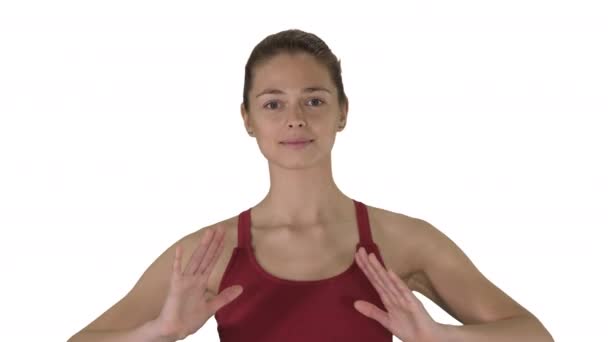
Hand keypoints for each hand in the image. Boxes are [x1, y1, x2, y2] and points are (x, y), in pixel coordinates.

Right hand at [156, 224, 243, 339]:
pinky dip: (178, 260)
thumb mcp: (212, 307)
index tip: (225, 237)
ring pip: (196, 260)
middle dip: (213, 243)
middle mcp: (193, 278)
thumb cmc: (189, 319)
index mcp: (201, 282)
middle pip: (206, 257)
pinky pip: (177, 271)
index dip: (218, 249)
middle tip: (220, 228)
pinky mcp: (175, 287)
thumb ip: (225, 297)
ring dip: (202, 246)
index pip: (212, 261)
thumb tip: (241, 288)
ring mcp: (184, 281)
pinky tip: (180, 248)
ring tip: (208, 232)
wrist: (175, 331)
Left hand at [354, 246, 442, 341]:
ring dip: (380, 268)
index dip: (365, 269)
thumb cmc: (408, 328)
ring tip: (371, 256)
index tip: (357, 257)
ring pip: (388, 280)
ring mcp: (403, 297)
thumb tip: (355, 303)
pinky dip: (396, 281)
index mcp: (388, 298)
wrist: (426, 338)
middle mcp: (394, 294)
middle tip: (360, 249)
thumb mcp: (386, 320)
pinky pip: (403, 291)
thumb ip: (372, 311)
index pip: (374, 280)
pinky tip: (390, 272)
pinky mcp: (412, 303)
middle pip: (379, 276)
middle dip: (369, 264)